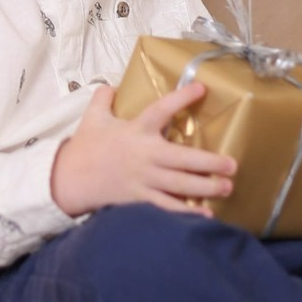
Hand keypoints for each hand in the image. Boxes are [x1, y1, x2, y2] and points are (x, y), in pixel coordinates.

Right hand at [51, 83, 236, 218]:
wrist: (69, 179)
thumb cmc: (84, 147)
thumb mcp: (92, 117)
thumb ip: (102, 98)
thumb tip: (110, 86)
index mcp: (135, 130)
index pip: (161, 109)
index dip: (181, 98)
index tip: (201, 89)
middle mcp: (144, 154)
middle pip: (183, 158)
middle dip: (210, 162)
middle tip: (232, 164)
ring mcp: (144, 178)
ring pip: (181, 184)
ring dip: (206, 186)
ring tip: (227, 187)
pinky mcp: (140, 198)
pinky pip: (167, 207)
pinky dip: (187, 212)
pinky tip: (206, 215)